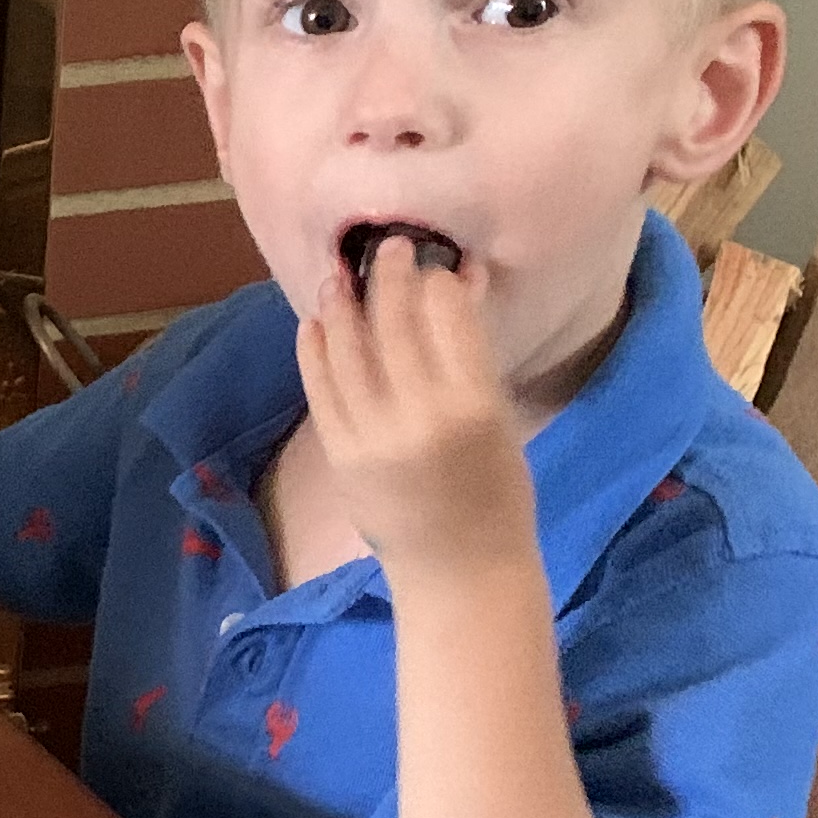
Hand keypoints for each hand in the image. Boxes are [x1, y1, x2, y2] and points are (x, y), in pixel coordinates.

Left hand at [297, 244, 536, 585]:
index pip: (447, 318)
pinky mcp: (339, 455)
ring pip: (348, 350)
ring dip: (343, 303)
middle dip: (389, 276)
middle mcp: (418, 417)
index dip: (438, 280)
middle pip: (394, 324)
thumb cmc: (497, 493)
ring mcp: (370, 437)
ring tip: (342, 273)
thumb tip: (457, 278)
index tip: (435, 259)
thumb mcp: (501, 418)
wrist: (457, 571)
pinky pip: (320, 388)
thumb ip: (474, 352)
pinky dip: (316, 348)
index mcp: (474, 406)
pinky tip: (318, 320)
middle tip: (389, 247)